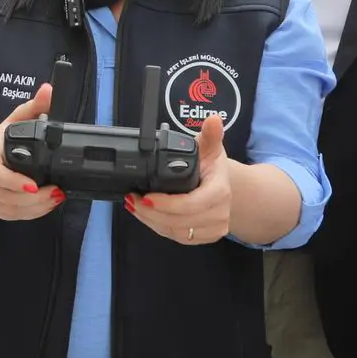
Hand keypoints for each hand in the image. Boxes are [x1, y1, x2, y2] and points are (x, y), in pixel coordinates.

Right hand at [0, 84, 65, 220]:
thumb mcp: (11, 123)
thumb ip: (32, 108)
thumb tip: (49, 90)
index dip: (13, 182)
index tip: (33, 185)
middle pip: (6, 197)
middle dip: (33, 200)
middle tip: (56, 192)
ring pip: (9, 210)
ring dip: (34, 208)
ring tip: (55, 198)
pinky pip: (11, 216)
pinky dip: (30, 214)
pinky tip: (46, 206)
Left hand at [123, 113, 231, 244]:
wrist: (223, 186)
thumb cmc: (212, 166)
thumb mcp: (210, 147)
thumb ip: (210, 134)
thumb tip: (214, 119)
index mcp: (220, 192)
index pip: (191, 204)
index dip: (166, 204)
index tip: (145, 196)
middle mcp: (219, 214)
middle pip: (179, 221)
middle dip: (151, 212)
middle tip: (132, 199)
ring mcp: (213, 229)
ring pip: (175, 232)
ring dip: (151, 220)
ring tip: (134, 205)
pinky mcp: (204, 237)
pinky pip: (177, 237)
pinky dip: (158, 227)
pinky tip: (146, 215)